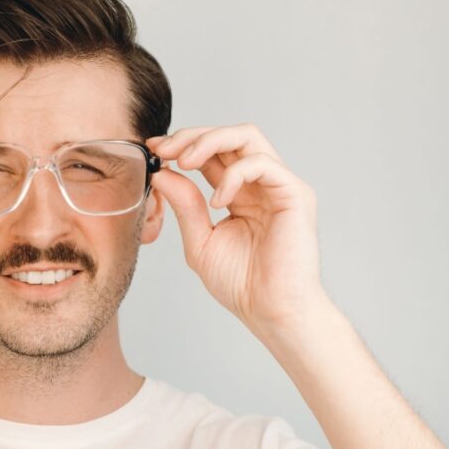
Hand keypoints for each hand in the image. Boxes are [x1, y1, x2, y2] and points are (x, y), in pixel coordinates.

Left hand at [146, 123, 330, 335]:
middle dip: (191, 136)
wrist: (272, 312)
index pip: (211, 153)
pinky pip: (261, 164)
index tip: (153, 149)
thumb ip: (185, 205)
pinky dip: (233, 175)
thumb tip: (162, 173)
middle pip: (228, 135)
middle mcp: (260, 184)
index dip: (182, 144)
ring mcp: (279, 186)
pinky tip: (218, 201)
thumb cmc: (242, 284)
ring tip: (184, 162)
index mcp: (238, 193)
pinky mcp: (295, 193)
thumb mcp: (201, 241)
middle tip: (163, 149)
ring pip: (246, 136)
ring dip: (209, 142)